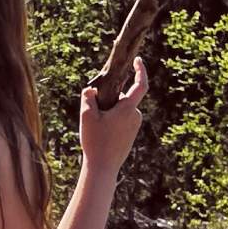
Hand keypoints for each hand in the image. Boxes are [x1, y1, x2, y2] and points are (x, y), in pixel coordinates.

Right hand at [78, 57, 147, 175]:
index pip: (140, 85)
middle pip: (122, 98)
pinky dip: (110, 120)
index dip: (141, 71)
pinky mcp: (130, 135)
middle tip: (91, 108)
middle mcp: (135, 116)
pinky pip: (120, 120)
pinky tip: (99, 133)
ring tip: (94, 126)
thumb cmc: (96, 141)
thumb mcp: (87, 115)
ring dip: (107, 111)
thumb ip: (88, 97)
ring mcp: (133, 127)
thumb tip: (92, 90)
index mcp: (128, 109)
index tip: (138, 60)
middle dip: (108, 98)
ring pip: (120, 110)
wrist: (103, 168)